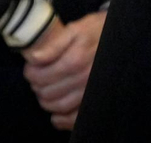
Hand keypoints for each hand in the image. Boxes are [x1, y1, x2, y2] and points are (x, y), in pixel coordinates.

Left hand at [21, 11, 105, 129]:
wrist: (121, 38)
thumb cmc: (97, 31)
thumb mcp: (76, 29)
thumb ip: (54, 44)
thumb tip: (33, 58)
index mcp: (76, 60)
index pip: (42, 75)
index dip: (31, 73)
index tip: (30, 69)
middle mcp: (84, 79)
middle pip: (48, 92)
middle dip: (37, 86)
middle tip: (36, 80)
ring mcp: (90, 92)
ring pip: (59, 106)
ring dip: (46, 101)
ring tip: (44, 92)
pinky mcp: (95, 100)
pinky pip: (76, 118)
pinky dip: (62, 120)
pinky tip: (55, 115)